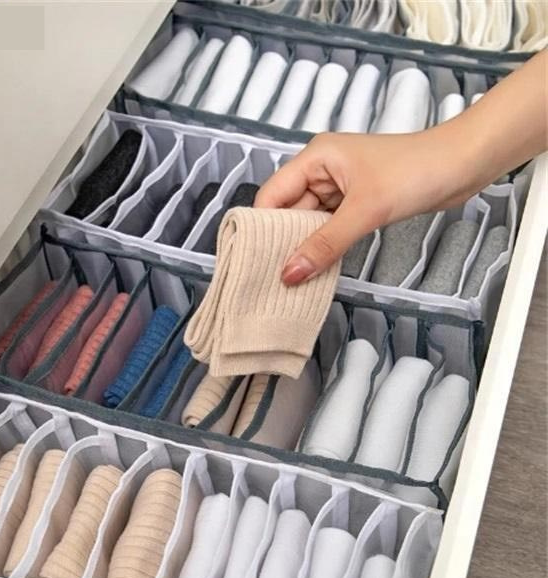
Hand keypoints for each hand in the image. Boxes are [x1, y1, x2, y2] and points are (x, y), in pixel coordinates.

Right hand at [254, 129, 475, 284]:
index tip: (255, 261)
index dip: (262, 227)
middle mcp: (321, 170)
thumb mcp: (365, 210)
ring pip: (310, 221)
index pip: (272, 194)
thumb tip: (289, 273)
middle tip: (272, 278)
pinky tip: (318, 266)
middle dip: (284, 241)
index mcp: (315, 158)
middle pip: (289, 210)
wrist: (463, 164)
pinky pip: (330, 226)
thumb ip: (325, 244)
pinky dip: (325, 244)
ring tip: (292, 278)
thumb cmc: (415, 172)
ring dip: (306, 246)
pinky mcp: (356, 201)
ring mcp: (339, 187)